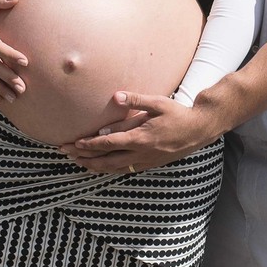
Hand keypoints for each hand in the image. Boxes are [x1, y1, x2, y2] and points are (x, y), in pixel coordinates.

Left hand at [58, 91, 223, 173]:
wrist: (199, 130)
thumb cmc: (178, 114)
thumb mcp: (158, 102)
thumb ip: (136, 100)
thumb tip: (116, 97)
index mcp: (141, 137)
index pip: (108, 143)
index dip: (90, 144)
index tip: (74, 143)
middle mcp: (141, 153)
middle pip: (106, 160)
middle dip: (85, 157)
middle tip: (67, 153)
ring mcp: (146, 161)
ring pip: (114, 168)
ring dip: (95, 165)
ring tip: (79, 162)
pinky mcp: (150, 164)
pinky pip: (125, 169)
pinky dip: (110, 168)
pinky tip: (103, 166)